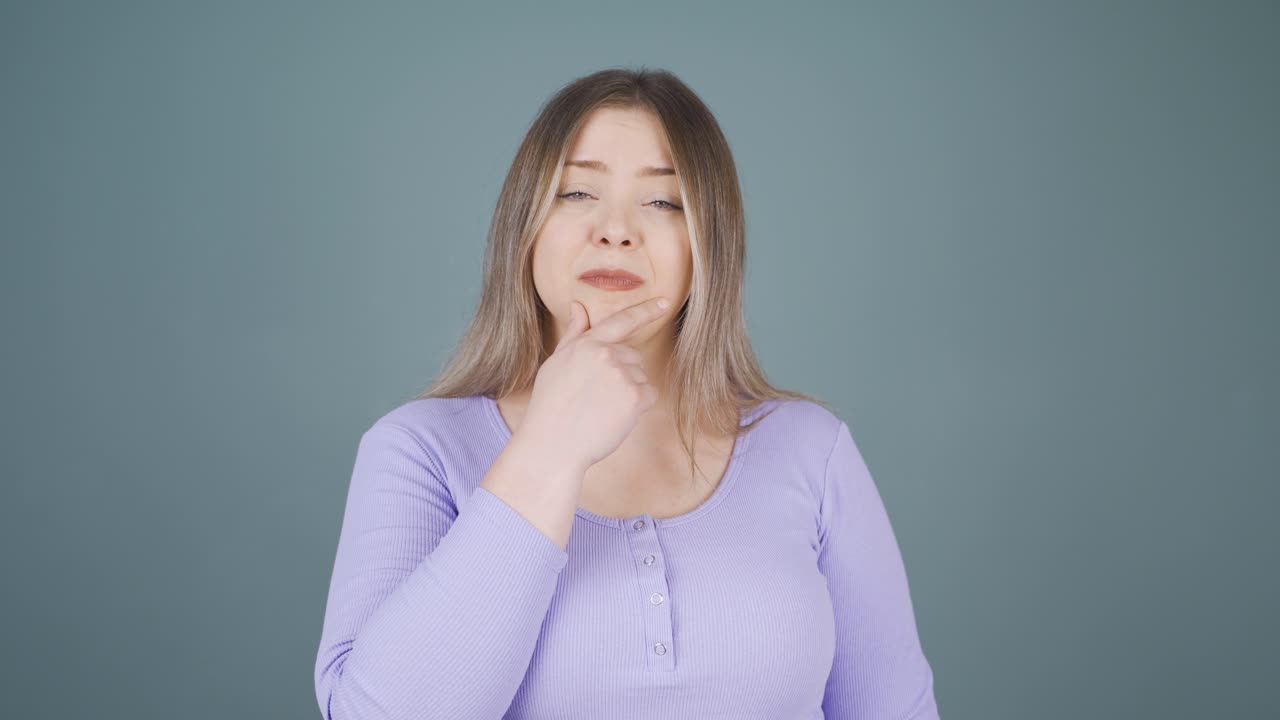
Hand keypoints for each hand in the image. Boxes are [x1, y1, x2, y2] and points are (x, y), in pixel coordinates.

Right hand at [516, 296, 670, 471]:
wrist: (552, 444)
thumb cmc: (550, 406)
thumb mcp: (556, 364)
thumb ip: (574, 335)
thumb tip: (579, 307)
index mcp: (586, 344)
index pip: (621, 321)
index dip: (645, 310)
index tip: (664, 303)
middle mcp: (606, 355)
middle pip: (633, 356)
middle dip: (622, 372)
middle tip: (596, 396)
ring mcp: (621, 375)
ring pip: (641, 376)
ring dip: (629, 391)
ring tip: (601, 407)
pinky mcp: (634, 397)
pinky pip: (649, 394)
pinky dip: (638, 406)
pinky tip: (614, 415)